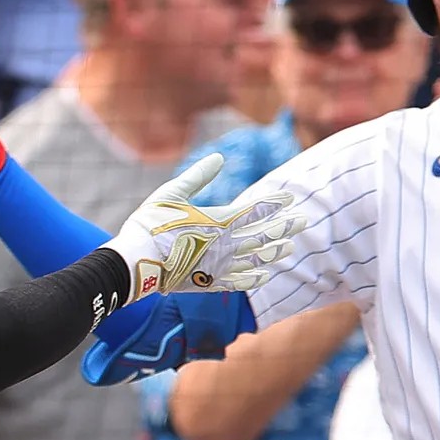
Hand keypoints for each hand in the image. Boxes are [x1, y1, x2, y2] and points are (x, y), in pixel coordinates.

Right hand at [105, 153, 307, 300]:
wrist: (135, 263)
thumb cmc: (150, 224)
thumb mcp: (171, 193)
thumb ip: (198, 176)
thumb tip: (220, 158)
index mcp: (217, 220)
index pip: (255, 209)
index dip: (275, 202)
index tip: (290, 196)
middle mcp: (225, 244)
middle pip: (263, 234)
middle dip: (285, 226)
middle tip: (304, 220)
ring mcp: (219, 266)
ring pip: (256, 258)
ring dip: (275, 252)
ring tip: (290, 247)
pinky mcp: (209, 282)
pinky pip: (239, 281)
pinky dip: (254, 277)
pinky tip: (265, 275)